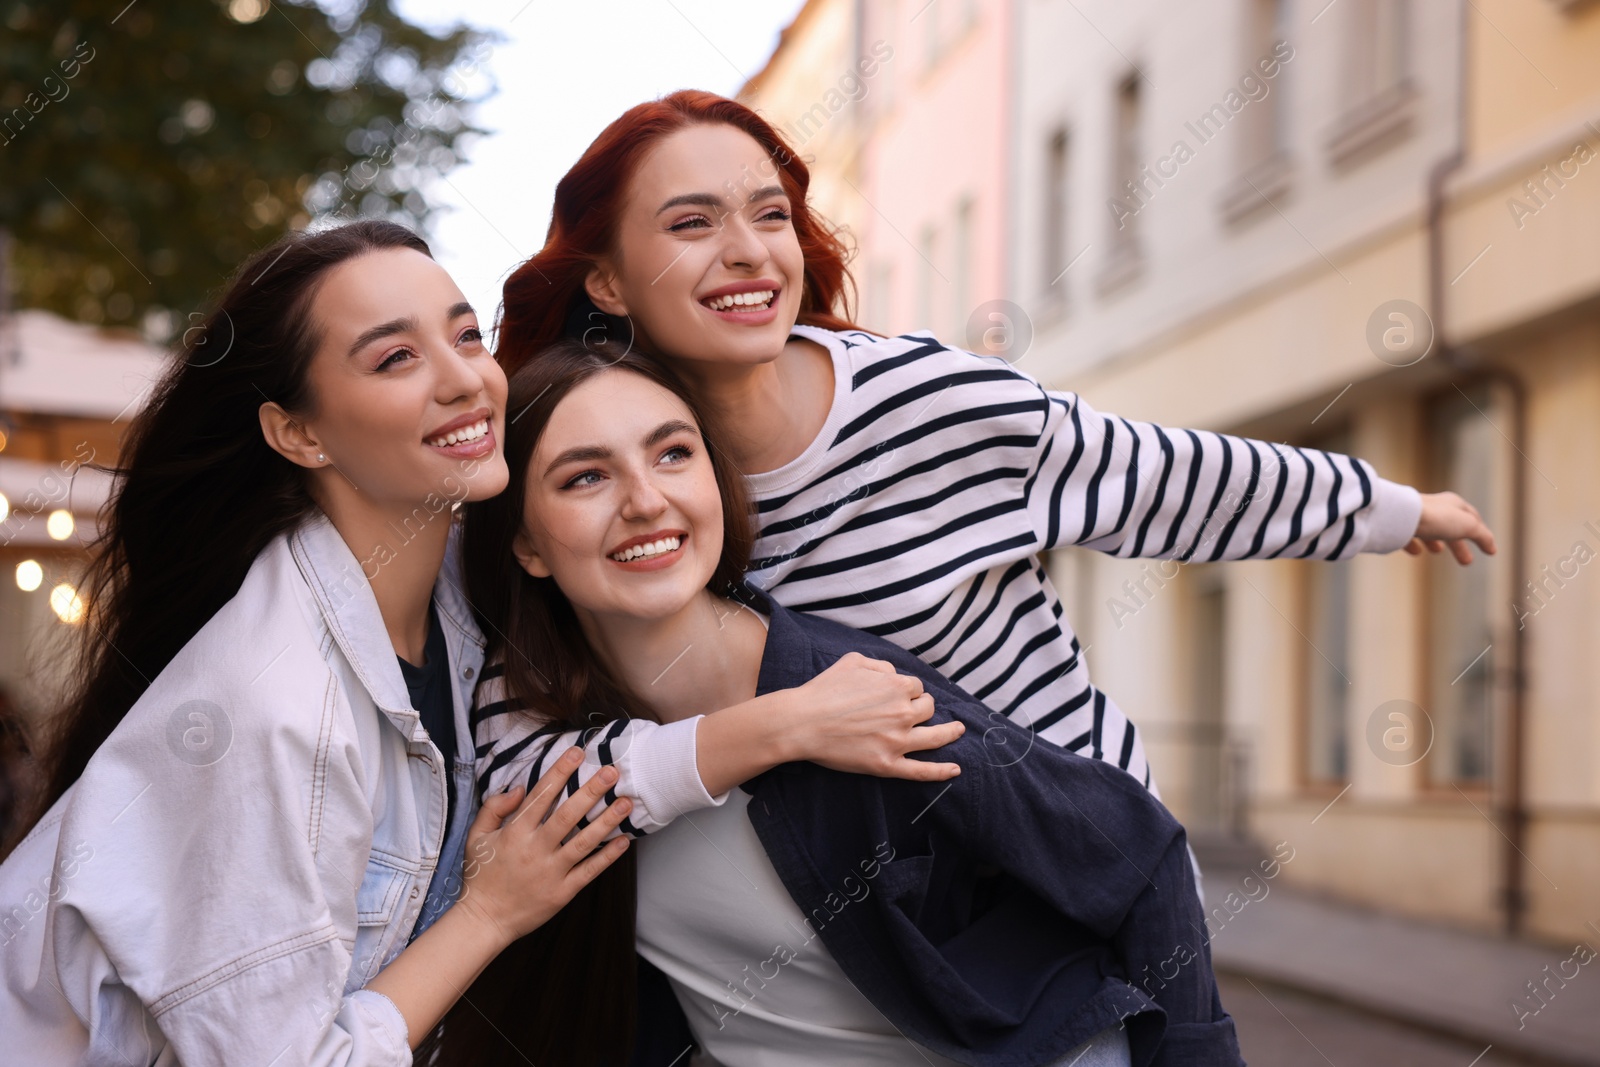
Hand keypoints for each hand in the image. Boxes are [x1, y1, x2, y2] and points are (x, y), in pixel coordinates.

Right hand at [453, 747, 631, 946]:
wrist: (484, 920)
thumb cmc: (481, 876)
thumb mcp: (476, 837)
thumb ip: (494, 808)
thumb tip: (518, 787)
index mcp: (515, 833)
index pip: (541, 795)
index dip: (559, 772)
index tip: (577, 752)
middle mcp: (535, 849)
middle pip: (567, 814)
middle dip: (590, 791)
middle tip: (612, 772)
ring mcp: (551, 872)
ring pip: (584, 842)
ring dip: (607, 821)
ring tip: (626, 802)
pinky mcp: (562, 892)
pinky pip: (589, 871)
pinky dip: (608, 856)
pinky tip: (625, 840)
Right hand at [785, 652, 964, 781]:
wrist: (802, 722)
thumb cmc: (824, 690)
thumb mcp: (853, 661)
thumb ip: (881, 665)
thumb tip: (895, 674)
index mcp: (897, 686)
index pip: (917, 687)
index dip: (909, 691)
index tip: (898, 696)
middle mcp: (903, 713)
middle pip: (928, 709)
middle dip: (923, 707)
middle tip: (912, 711)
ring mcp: (897, 741)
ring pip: (936, 737)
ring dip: (950, 732)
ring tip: (958, 731)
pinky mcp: (887, 765)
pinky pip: (921, 771)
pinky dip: (941, 772)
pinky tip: (955, 770)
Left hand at [1405, 491, 1496, 564]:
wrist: (1400, 516)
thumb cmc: (1436, 517)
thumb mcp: (1467, 526)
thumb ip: (1482, 536)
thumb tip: (1492, 548)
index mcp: (1453, 504)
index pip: (1471, 517)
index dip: (1480, 532)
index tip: (1486, 546)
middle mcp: (1434, 508)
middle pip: (1451, 528)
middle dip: (1459, 545)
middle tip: (1467, 562)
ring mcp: (1416, 516)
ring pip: (1429, 530)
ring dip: (1436, 541)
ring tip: (1438, 551)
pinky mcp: (1399, 526)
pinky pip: (1408, 535)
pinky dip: (1414, 544)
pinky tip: (1416, 552)